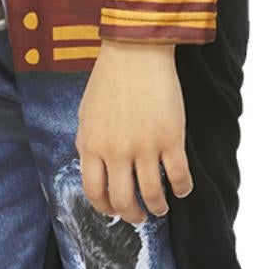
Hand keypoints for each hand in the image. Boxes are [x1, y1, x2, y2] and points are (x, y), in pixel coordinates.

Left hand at [75, 38, 192, 223]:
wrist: (135, 52)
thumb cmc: (109, 79)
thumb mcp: (86, 114)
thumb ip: (88, 143)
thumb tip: (94, 168)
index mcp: (91, 145)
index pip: (94, 192)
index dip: (105, 208)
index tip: (114, 210)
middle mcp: (116, 151)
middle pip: (123, 200)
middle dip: (132, 215)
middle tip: (139, 217)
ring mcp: (144, 147)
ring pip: (152, 194)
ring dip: (158, 207)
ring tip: (161, 208)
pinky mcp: (170, 139)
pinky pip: (178, 176)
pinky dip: (182, 189)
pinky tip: (182, 190)